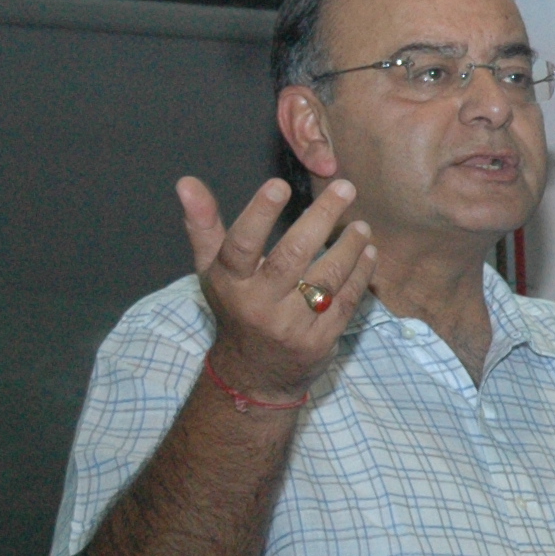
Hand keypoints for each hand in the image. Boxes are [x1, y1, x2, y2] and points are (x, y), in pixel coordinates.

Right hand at [178, 175, 375, 398]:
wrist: (253, 373)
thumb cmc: (235, 307)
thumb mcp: (212, 270)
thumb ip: (204, 225)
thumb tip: (187, 181)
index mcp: (229, 282)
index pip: (241, 245)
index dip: (258, 214)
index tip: (279, 185)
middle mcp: (258, 304)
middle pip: (292, 256)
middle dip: (321, 219)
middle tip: (346, 188)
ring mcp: (291, 325)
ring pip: (326, 278)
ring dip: (349, 247)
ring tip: (361, 225)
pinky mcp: (319, 340)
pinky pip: (345, 301)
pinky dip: (360, 274)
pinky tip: (368, 252)